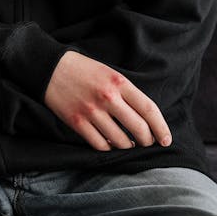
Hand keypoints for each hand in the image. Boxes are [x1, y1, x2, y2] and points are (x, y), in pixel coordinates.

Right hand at [44, 51, 171, 151]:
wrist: (50, 68)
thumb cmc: (83, 70)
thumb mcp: (109, 73)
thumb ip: (126, 92)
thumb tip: (145, 118)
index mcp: (118, 82)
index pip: (149, 109)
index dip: (161, 127)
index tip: (166, 140)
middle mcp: (108, 97)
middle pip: (138, 128)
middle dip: (147, 140)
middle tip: (146, 142)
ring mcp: (92, 111)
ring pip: (121, 141)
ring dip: (128, 145)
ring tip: (128, 142)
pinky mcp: (77, 122)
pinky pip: (100, 145)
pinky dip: (109, 147)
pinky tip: (110, 142)